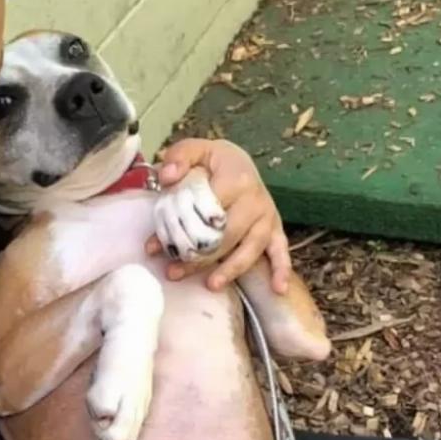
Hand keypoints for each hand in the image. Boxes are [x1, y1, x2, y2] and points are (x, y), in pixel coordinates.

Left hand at [148, 139, 290, 293]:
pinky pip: (281, 252)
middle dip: (198, 257)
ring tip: (210, 285)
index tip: (158, 246)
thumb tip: (167, 176)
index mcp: (236, 179)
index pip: (207, 211)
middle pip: (226, 236)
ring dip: (229, 269)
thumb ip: (179, 157)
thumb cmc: (213, 162)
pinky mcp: (275, 230)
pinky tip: (278, 289)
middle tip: (173, 272)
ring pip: (248, 250)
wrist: (240, 163)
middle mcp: (256, 200)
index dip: (182, 229)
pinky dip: (281, 270)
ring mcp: (267, 217)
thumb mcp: (195, 150)